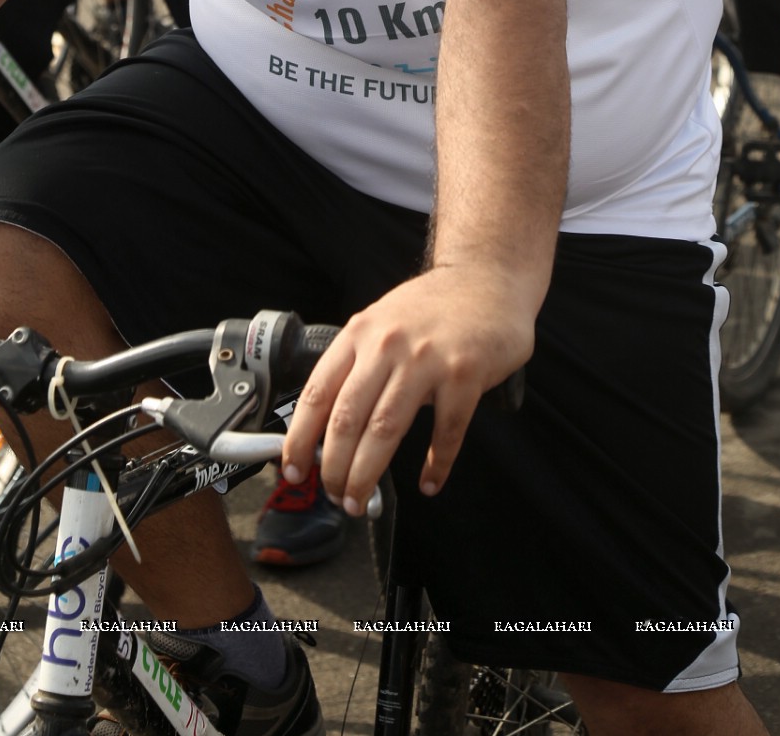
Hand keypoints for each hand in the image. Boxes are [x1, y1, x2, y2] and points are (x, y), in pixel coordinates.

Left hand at [280, 265, 535, 515]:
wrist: (486, 279)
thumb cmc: (430, 308)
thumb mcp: (381, 322)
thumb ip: (358, 363)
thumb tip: (328, 424)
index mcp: (359, 334)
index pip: (317, 392)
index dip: (300, 437)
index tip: (293, 469)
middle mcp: (386, 345)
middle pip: (347, 418)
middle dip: (334, 466)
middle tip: (336, 495)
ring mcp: (426, 359)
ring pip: (386, 429)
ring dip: (368, 472)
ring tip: (361, 500)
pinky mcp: (465, 373)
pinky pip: (446, 430)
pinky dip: (436, 463)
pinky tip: (429, 482)